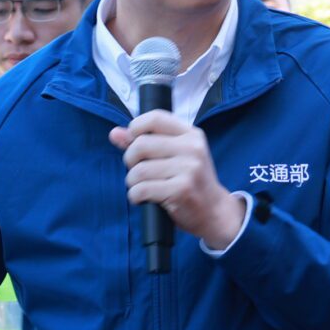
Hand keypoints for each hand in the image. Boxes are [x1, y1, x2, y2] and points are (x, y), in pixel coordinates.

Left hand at [108, 111, 246, 248]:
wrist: (214, 211)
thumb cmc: (189, 181)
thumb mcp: (173, 156)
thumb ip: (144, 142)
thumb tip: (114, 133)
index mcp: (191, 135)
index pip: (155, 118)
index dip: (136, 128)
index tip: (134, 143)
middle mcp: (192, 148)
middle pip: (140, 144)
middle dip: (130, 160)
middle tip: (138, 172)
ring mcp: (189, 169)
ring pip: (138, 170)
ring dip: (132, 182)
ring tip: (141, 187)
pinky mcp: (182, 190)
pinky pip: (142, 190)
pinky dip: (135, 196)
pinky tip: (143, 198)